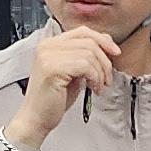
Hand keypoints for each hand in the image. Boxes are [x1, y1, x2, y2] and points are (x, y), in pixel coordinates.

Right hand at [4, 27, 123, 148]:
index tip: (115, 53)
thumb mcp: (73, 72)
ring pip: (89, 54)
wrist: (36, 118)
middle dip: (105, 61)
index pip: (82, 31)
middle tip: (107, 79)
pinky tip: (93, 89)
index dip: (102, 40)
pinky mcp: (53, 68)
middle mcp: (48, 46)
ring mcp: (48, 56)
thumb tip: (106, 43)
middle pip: (89, 41)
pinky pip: (86, 66)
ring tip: (98, 86)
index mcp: (51, 44)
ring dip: (101, 73)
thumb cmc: (54, 99)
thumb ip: (84, 56)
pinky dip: (95, 78)